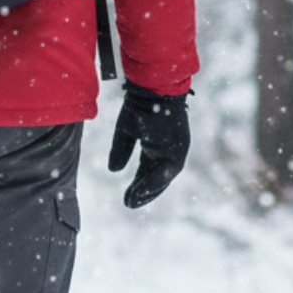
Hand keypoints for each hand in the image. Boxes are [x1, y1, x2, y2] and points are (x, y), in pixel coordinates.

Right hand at [108, 82, 189, 208]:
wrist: (153, 88)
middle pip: (157, 177)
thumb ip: (121, 151)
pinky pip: (165, 172)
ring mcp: (176, 149)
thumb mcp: (125, 131)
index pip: (149, 169)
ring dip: (148, 191)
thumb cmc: (140, 104)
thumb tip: (114, 171)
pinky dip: (153, 184)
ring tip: (132, 203)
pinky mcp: (178, 149)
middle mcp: (170, 149)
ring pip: (162, 178)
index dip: (140, 183)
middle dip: (144, 192)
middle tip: (130, 204)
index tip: (129, 197)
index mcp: (158, 144)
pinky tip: (140, 192)